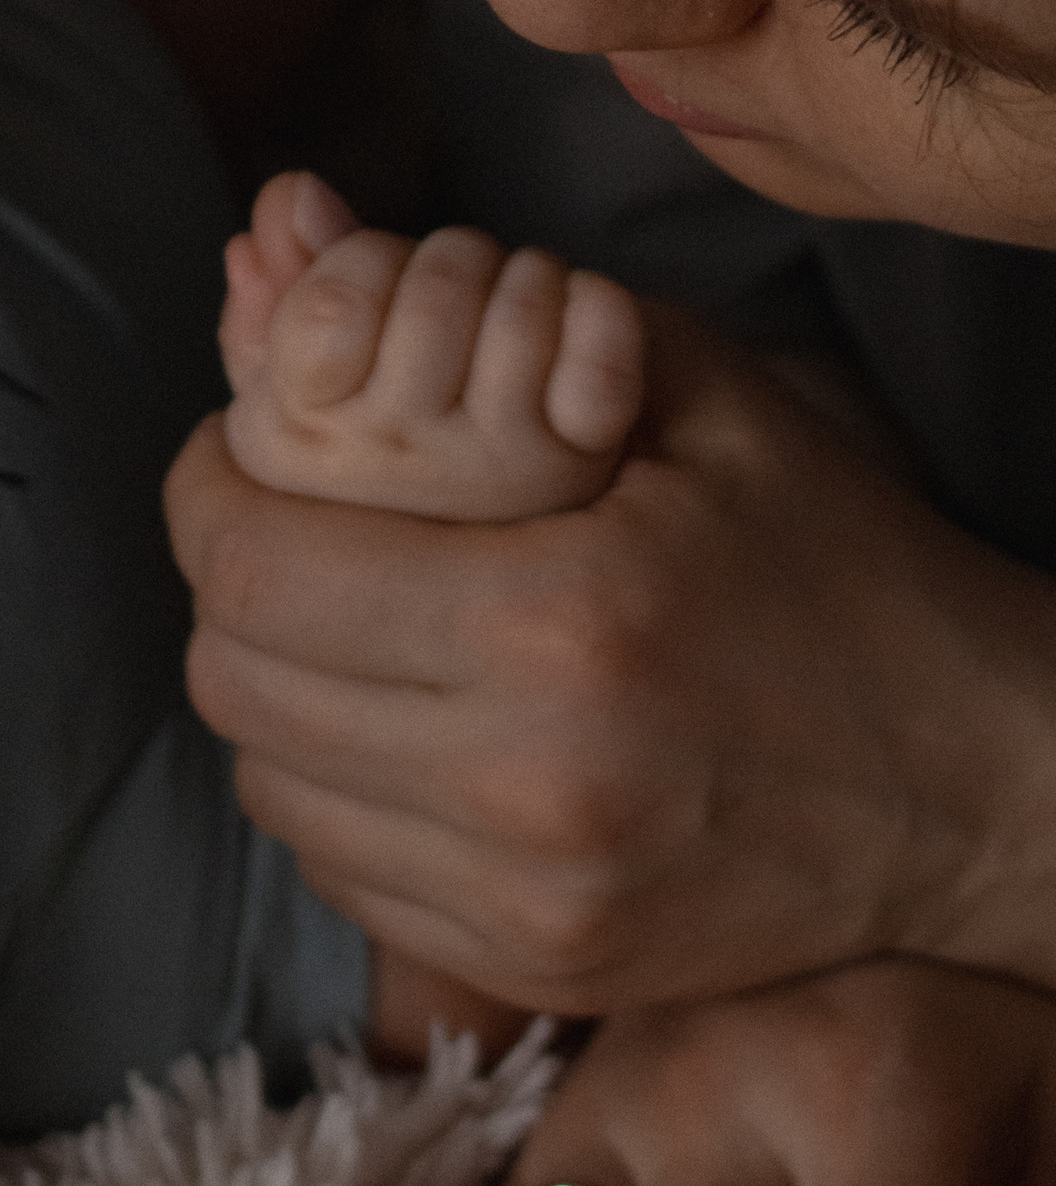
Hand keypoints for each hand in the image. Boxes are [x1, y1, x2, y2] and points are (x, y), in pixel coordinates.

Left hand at [167, 300, 1055, 1012]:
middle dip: (227, 585)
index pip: (259, 572)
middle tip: (272, 523)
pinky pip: (345, 873)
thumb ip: (472, 299)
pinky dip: (331, 788)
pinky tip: (391, 718)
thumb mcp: (684, 387)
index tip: (229, 449)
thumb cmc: (834, 556)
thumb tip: (282, 216)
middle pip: (238, 683)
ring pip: (271, 787)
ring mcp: (532, 899)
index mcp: (557, 621)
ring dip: (271, 689)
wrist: (980, 783)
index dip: (206, 493)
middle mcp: (526, 784)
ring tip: (334, 617)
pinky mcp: (542, 968)